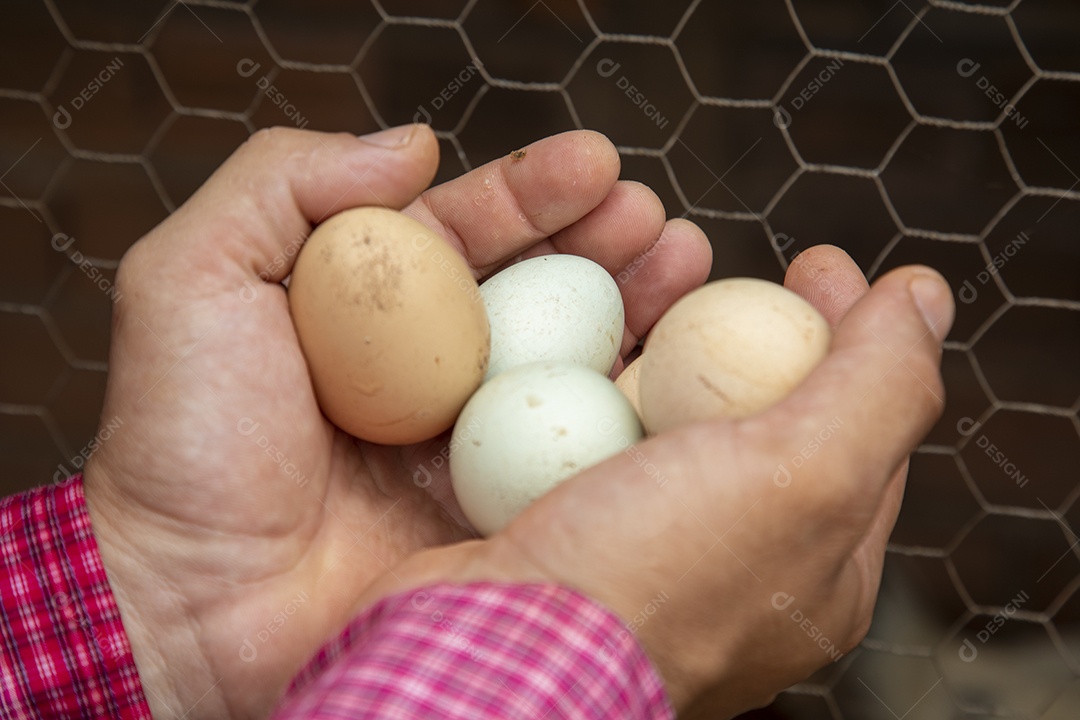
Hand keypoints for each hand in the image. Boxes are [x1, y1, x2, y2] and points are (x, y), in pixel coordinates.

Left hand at [83, 125, 712, 717]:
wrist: (198, 604)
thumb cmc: (185, 444)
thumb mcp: (193, 279)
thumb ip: (284, 182)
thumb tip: (410, 147)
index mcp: (365, 307)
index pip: (464, 229)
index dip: (531, 191)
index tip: (595, 163)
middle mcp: (427, 367)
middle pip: (533, 288)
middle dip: (601, 241)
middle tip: (654, 219)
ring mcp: (471, 439)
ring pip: (569, 357)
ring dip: (635, 306)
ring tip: (684, 262)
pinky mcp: (501, 506)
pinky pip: (577, 445)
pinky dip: (630, 404)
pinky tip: (675, 367)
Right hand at [351, 246, 954, 716]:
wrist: (483, 655)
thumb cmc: (652, 580)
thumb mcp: (802, 479)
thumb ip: (878, 387)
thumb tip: (926, 298)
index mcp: (809, 571)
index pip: (856, 431)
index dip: (848, 336)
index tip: (816, 263)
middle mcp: (720, 562)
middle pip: (744, 412)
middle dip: (738, 322)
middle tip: (713, 255)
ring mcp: (625, 544)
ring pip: (650, 409)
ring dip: (647, 329)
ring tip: (634, 265)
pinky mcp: (544, 526)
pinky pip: (570, 428)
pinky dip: (573, 369)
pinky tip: (560, 324)